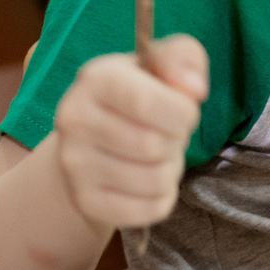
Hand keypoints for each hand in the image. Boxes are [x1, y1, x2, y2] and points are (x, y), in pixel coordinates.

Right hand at [52, 39, 207, 230]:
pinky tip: (147, 179)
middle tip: (166, 134)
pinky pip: (150, 210)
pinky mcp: (85, 201)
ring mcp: (74, 164)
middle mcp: (75, 120)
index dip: (183, 112)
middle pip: (154, 145)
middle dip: (176, 141)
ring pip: (156, 180)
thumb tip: (194, 89)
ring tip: (155, 155)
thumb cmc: (137, 95)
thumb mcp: (160, 64)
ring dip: (170, 169)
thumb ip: (184, 59)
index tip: (183, 110)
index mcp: (96, 78)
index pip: (149, 103)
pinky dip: (162, 197)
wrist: (91, 139)